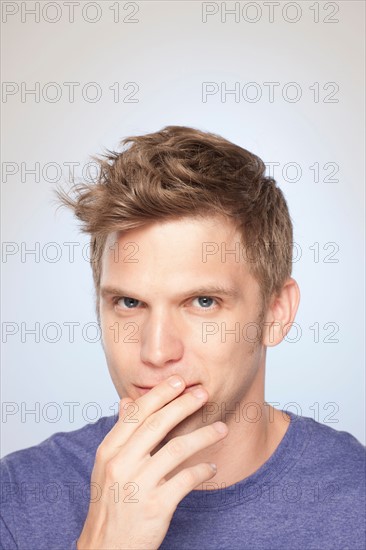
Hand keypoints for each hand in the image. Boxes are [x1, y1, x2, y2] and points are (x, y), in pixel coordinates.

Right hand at [77, 376, 227, 548]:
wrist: (107, 549)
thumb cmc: (110, 504)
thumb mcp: (106, 466)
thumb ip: (120, 433)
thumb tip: (126, 401)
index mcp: (108, 451)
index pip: (136, 414)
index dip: (159, 395)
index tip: (179, 381)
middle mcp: (121, 465)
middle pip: (157, 425)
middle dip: (183, 405)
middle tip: (203, 394)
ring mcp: (138, 486)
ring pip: (177, 449)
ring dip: (203, 435)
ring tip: (221, 428)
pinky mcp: (156, 506)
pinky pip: (186, 480)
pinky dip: (202, 471)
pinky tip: (211, 468)